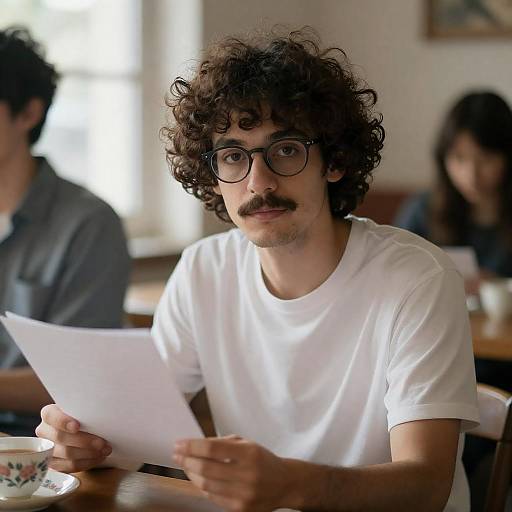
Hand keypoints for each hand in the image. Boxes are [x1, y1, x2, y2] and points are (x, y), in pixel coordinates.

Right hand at [35, 404, 111, 472]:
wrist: (84, 427)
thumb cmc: (84, 414)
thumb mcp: (83, 408)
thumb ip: (86, 409)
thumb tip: (101, 411)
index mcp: (49, 413)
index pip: (51, 416)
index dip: (63, 421)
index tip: (77, 426)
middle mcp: (44, 431)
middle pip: (61, 438)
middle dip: (84, 441)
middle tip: (102, 443)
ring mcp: (47, 449)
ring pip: (66, 454)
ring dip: (88, 453)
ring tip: (105, 450)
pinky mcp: (54, 464)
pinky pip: (69, 466)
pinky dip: (87, 462)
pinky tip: (99, 457)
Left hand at [173, 435, 295, 511]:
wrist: (285, 484)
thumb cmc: (262, 460)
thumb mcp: (247, 444)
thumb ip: (222, 443)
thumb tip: (195, 446)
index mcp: (249, 453)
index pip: (213, 449)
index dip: (192, 446)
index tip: (179, 444)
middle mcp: (247, 475)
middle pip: (206, 468)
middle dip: (187, 460)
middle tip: (177, 455)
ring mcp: (243, 495)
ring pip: (206, 485)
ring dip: (191, 474)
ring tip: (185, 466)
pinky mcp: (240, 509)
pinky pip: (213, 498)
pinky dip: (202, 487)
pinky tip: (198, 479)